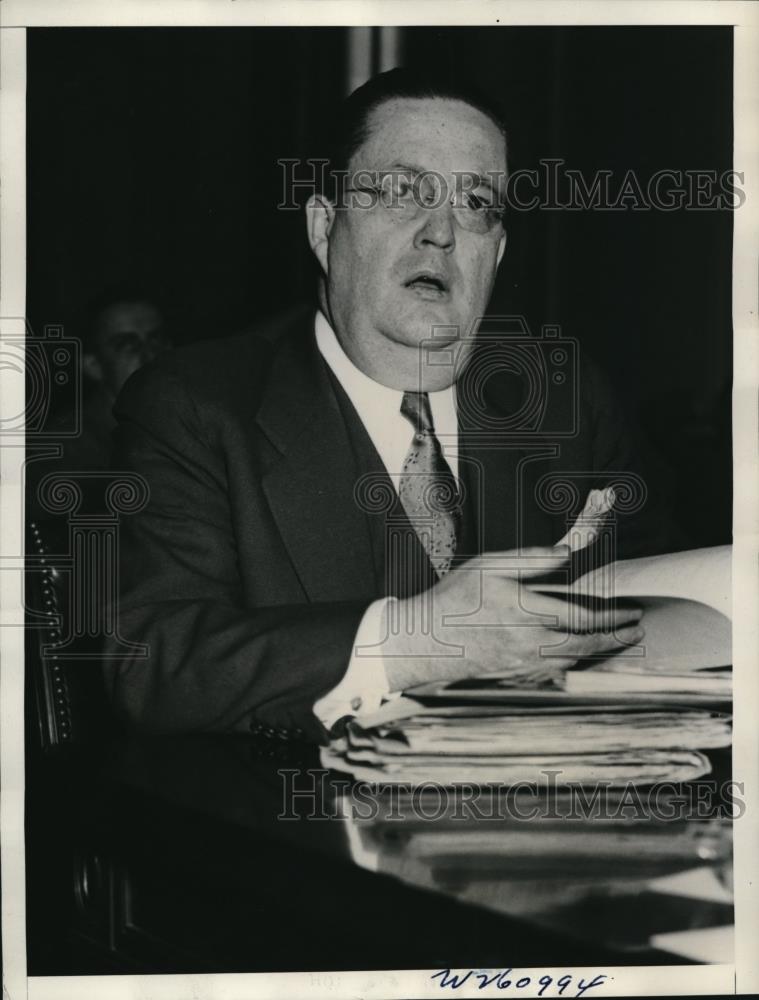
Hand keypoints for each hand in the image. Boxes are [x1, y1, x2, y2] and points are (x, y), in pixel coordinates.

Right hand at [381, 546, 643, 692]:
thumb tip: (566, 553)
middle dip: (615, 638)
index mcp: (524, 611)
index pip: (581, 618)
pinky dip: (575, 663)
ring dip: (599, 652)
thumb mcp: (488, 566)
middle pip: (585, 645)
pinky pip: (554, 672)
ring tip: (617, 642)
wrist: (425, 641)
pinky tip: (580, 655)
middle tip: (635, 630)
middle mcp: (528, 642)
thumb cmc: (454, 598)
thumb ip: (529, 559)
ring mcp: (522, 663)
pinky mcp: (514, 675)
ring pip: (573, 661)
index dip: (612, 617)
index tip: (631, 611)